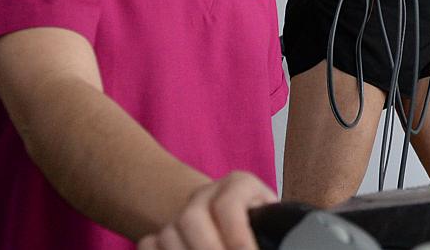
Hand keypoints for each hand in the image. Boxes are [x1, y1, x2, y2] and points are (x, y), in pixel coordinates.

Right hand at [137, 172, 276, 249]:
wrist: (235, 217)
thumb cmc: (262, 223)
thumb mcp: (271, 219)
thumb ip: (271, 227)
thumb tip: (281, 242)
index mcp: (239, 185)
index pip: (229, 205)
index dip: (237, 236)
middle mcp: (206, 195)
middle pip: (192, 218)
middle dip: (209, 249)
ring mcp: (182, 213)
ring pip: (168, 234)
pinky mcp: (163, 233)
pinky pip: (148, 244)